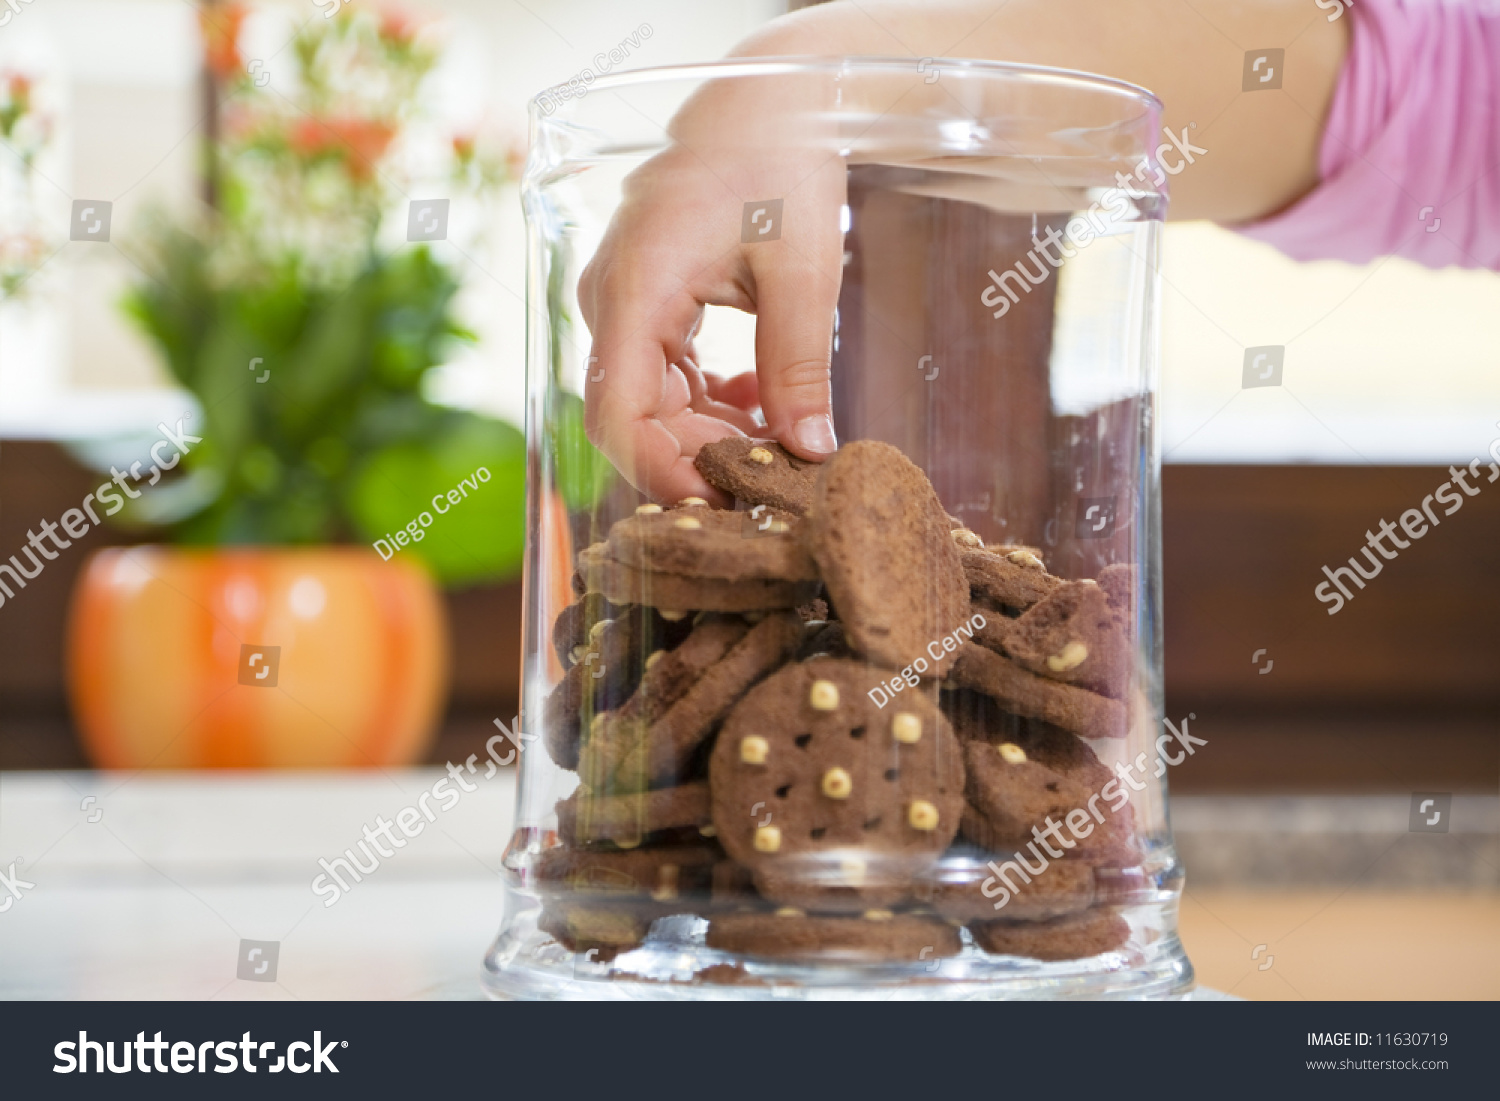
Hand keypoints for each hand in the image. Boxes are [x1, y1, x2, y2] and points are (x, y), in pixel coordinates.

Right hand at [578, 90, 845, 503]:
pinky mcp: (646, 303)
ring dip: (707, 433)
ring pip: (648, 402)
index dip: (658, 471)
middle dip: (697, 458)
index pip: (616, 412)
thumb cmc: (778, 162)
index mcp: (635, 287)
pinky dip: (709, 401)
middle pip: (632, 416)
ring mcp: (623, 301)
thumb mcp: (802, 269)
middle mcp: (612, 299)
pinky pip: (664, 375)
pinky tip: (759, 402)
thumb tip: (808, 449)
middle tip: (770, 484)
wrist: (766, 103)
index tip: (717, 506)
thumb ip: (798, 364)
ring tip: (776, 445)